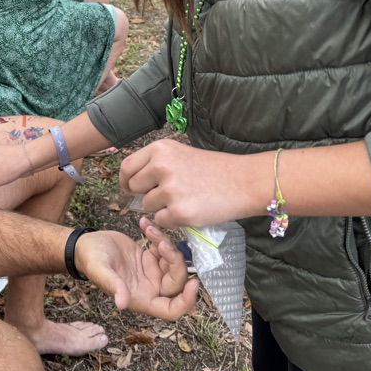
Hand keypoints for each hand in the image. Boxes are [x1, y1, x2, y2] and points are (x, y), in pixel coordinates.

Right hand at [77, 219, 197, 318]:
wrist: (84, 245)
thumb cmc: (89, 261)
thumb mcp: (100, 271)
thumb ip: (113, 285)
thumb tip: (121, 303)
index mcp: (142, 298)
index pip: (172, 309)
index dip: (186, 301)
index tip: (193, 283)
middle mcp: (150, 288)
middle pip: (177, 281)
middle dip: (174, 261)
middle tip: (160, 242)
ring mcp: (151, 272)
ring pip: (173, 263)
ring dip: (165, 244)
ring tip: (149, 229)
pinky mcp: (149, 257)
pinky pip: (163, 248)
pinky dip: (157, 235)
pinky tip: (144, 224)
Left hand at [119, 139, 260, 227]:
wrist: (243, 182)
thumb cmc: (212, 169)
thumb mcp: (179, 154)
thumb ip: (154, 164)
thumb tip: (130, 182)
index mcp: (160, 149)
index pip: (127, 166)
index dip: (126, 180)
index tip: (130, 188)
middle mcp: (161, 166)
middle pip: (133, 187)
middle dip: (145, 194)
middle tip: (166, 195)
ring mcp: (170, 190)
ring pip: (147, 206)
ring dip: (160, 207)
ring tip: (184, 199)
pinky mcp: (180, 212)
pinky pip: (161, 221)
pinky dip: (172, 220)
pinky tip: (189, 210)